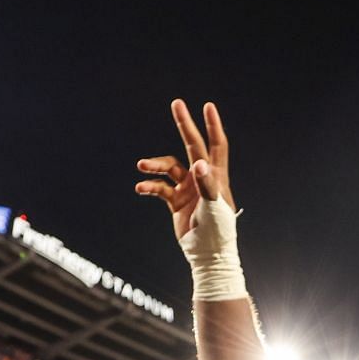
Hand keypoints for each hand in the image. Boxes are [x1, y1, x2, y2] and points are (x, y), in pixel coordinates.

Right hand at [135, 99, 234, 239]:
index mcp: (216, 177)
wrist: (206, 256)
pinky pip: (159, 188)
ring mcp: (188, 189)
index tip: (207, 106)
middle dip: (185, 125)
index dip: (212, 126)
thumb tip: (199, 163)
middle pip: (192, 145)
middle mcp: (202, 178)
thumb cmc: (217, 233)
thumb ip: (206, 185)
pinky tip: (140, 188)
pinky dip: (150, 186)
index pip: (216, 145)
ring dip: (155, 166)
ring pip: (169, 168)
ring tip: (141, 166)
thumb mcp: (213, 209)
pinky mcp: (176, 202)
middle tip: (176, 103)